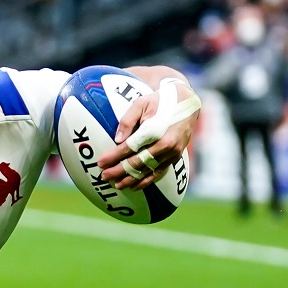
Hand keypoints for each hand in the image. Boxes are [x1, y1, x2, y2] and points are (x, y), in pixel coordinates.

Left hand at [99, 76, 200, 190]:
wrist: (187, 103)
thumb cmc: (160, 101)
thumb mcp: (141, 103)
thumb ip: (127, 120)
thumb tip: (117, 139)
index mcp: (155, 130)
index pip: (129, 147)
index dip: (114, 157)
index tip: (100, 163)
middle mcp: (165, 144)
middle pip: (137, 162)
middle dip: (119, 171)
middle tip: (104, 176)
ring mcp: (172, 152)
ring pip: (148, 170)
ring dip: (131, 179)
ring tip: (117, 185)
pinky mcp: (175, 157)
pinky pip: (159, 172)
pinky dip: (146, 181)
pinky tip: (135, 186)